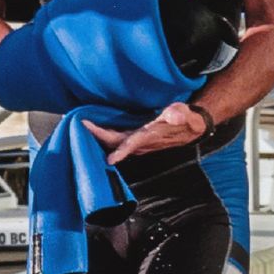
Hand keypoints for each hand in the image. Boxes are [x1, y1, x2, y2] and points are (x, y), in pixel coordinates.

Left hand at [83, 102, 206, 164]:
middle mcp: (141, 143)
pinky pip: (116, 140)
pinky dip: (105, 136)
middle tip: (83, 124)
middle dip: (99, 135)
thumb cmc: (186, 120)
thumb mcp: (184, 114)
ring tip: (84, 126)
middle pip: (115, 143)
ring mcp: (137, 143)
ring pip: (114, 143)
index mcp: (150, 136)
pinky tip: (96, 130)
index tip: (109, 159)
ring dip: (99, 137)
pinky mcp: (136, 139)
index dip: (121, 152)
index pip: (133, 144)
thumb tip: (175, 115)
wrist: (189, 128)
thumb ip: (179, 114)